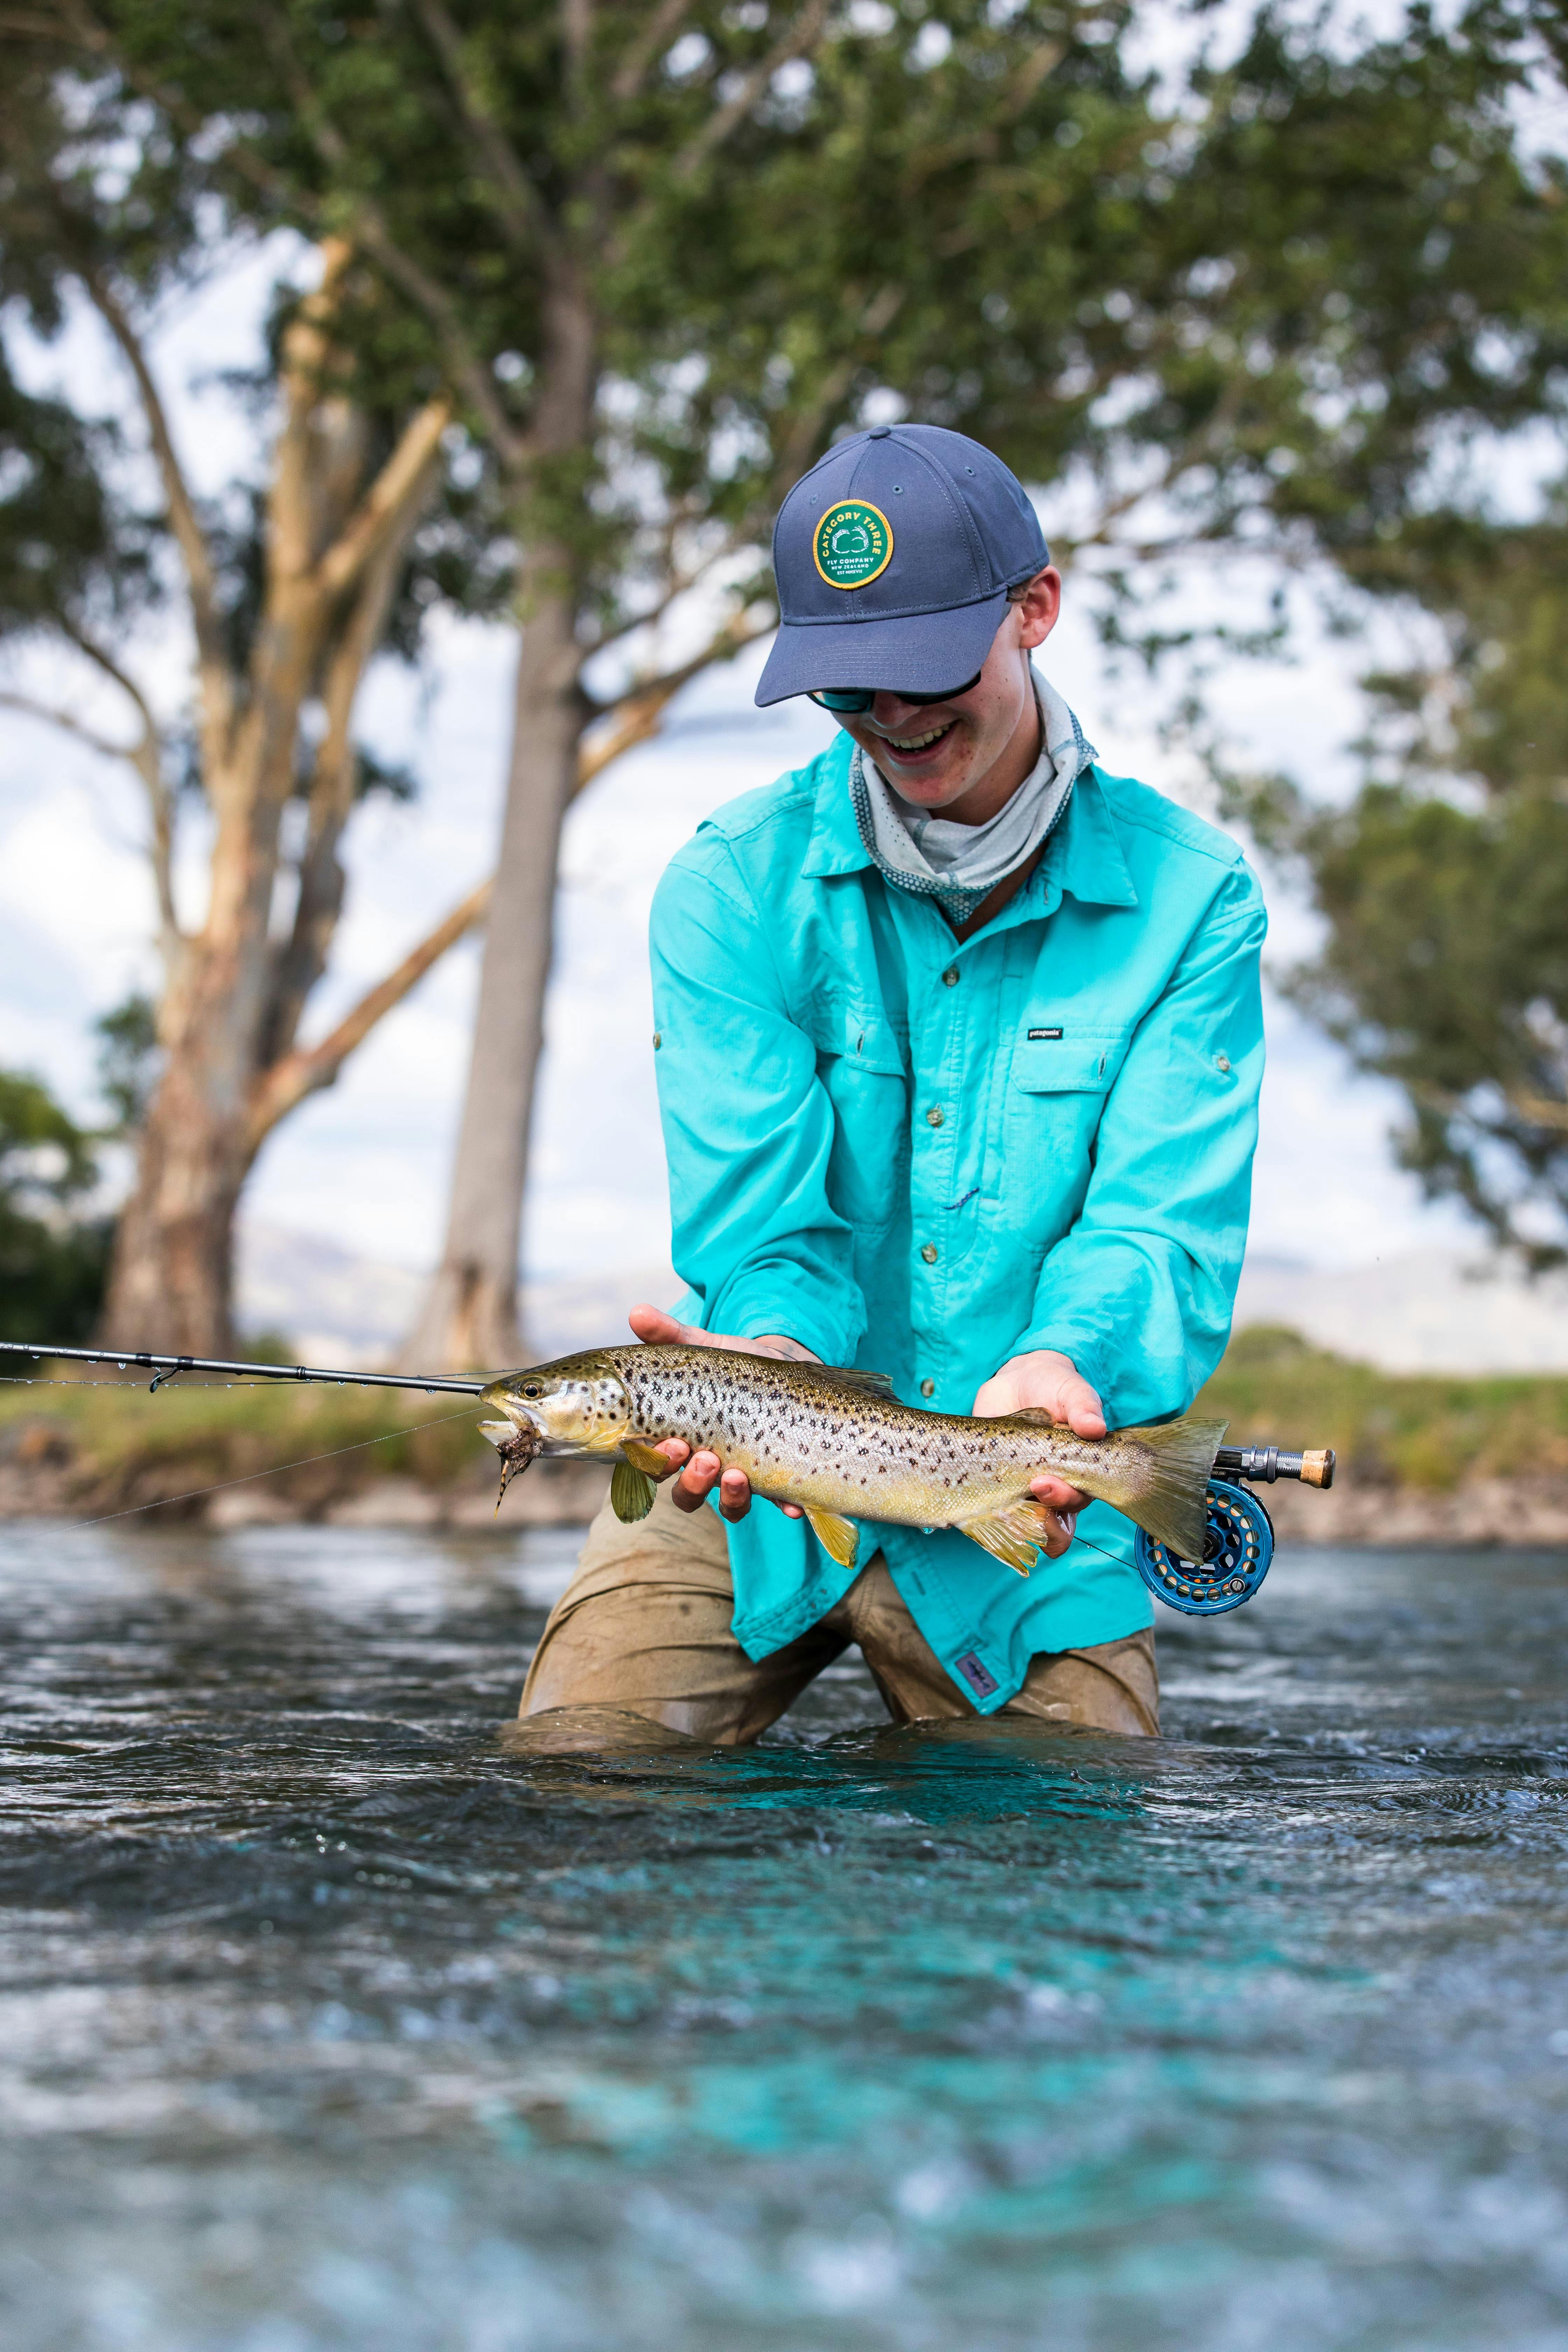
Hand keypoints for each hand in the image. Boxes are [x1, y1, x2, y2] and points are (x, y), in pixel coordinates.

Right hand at [626, 1304, 816, 1519]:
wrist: (787, 1365)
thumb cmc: (735, 1364)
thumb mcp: (703, 1347)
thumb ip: (669, 1334)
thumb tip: (637, 1311)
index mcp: (678, 1438)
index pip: (653, 1464)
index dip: (655, 1463)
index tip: (668, 1442)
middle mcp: (705, 1464)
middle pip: (686, 1493)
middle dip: (691, 1482)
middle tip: (704, 1458)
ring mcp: (742, 1475)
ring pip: (727, 1505)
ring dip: (729, 1497)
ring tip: (736, 1475)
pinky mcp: (779, 1476)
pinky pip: (779, 1503)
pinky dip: (785, 1506)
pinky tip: (792, 1505)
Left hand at [972, 1348, 1102, 1559]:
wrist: (1017, 1381)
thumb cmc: (1054, 1388)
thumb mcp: (1072, 1391)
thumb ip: (1084, 1406)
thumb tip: (1095, 1428)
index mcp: (1079, 1474)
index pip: (1078, 1502)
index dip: (1065, 1500)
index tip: (1045, 1481)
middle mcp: (1053, 1489)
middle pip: (1053, 1523)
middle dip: (1043, 1515)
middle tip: (1031, 1485)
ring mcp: (1021, 1490)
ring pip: (1022, 1524)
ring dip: (1014, 1520)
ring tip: (1001, 1502)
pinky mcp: (993, 1486)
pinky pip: (989, 1513)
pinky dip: (982, 1515)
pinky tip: (972, 1506)